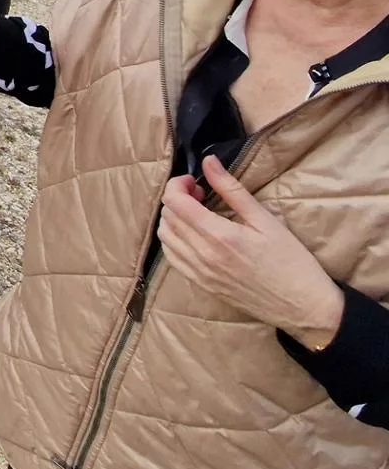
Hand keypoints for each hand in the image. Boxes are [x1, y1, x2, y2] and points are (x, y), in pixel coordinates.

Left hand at [158, 155, 343, 347]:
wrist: (303, 307)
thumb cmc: (291, 261)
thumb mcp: (265, 220)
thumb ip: (231, 189)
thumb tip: (208, 161)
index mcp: (218, 236)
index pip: (174, 202)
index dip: (178, 184)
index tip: (196, 181)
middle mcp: (202, 255)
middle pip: (167, 217)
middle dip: (177, 198)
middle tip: (200, 195)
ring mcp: (199, 273)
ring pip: (165, 237)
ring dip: (173, 219)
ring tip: (197, 213)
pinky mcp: (201, 285)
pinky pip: (172, 258)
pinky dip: (174, 240)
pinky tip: (193, 235)